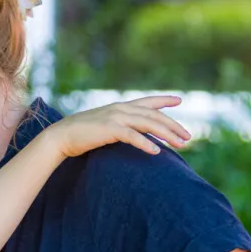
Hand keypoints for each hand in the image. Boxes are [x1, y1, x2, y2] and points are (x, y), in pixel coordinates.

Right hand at [47, 95, 189, 158]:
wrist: (62, 136)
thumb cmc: (82, 134)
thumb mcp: (105, 125)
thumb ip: (119, 126)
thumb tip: (132, 132)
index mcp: (120, 107)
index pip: (148, 101)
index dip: (164, 100)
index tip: (180, 100)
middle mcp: (121, 109)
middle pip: (154, 116)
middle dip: (173, 126)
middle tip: (188, 137)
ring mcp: (116, 117)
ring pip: (148, 124)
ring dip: (166, 134)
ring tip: (180, 144)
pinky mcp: (109, 129)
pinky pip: (132, 136)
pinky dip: (145, 143)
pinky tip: (156, 151)